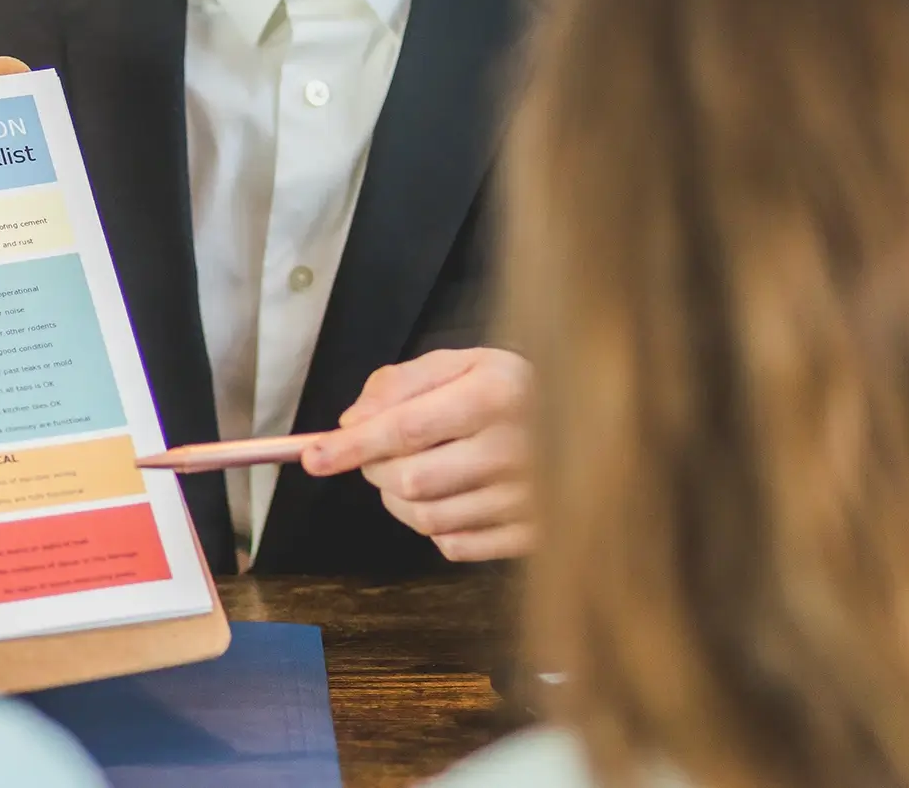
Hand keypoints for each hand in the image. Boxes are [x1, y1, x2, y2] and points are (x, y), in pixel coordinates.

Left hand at [301, 348, 532, 561]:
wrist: (594, 426)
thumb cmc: (517, 393)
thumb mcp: (464, 363)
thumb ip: (402, 383)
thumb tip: (352, 422)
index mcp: (497, 395)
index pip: (407, 427)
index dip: (352, 446)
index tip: (313, 456)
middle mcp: (517, 449)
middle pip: (410, 480)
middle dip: (376, 469)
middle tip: (382, 454)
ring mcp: (529, 499)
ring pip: (428, 518)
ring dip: (402, 500)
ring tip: (418, 473)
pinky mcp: (533, 536)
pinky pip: (456, 546)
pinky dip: (437, 527)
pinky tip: (453, 498)